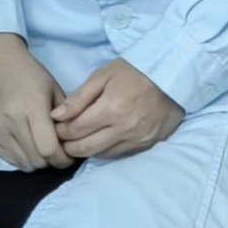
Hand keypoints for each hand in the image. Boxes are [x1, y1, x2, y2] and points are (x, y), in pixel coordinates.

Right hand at [0, 32, 65, 168]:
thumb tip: (71, 145)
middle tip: (55, 151)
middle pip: (36, 160)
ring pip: (22, 163)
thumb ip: (65, 118)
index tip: (68, 157)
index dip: (62, 160)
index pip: (48, 149)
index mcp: (32, 106)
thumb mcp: (53, 89)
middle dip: (51, 161)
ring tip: (40, 148)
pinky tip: (24, 144)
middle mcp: (10, 120)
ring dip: (35, 161)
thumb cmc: (28, 73)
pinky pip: (7, 158)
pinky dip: (20, 157)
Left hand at [54, 57, 184, 162]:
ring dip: (86, 150)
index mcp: (110, 109)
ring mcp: (137, 140)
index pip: (75, 130)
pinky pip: (119, 154)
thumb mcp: (103, 76)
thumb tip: (56, 116)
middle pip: (86, 148)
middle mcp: (124, 129)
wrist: (171, 77)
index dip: (60, 130)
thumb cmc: (133, 72)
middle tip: (63, 138)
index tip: (56, 126)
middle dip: (69, 145)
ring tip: (79, 139)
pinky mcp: (147, 145)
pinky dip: (105, 150)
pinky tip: (100, 140)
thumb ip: (78, 98)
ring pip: (102, 155)